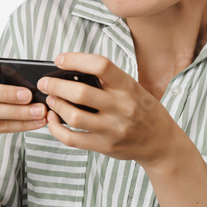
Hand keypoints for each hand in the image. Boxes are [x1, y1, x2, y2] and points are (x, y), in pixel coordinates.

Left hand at [35, 52, 180, 167]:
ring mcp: (113, 129)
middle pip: (80, 93)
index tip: (60, 60)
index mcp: (129, 87)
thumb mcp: (134, 89)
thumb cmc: (144, 111)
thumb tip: (71, 73)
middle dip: (56, 85)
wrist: (161, 143)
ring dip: (56, 106)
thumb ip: (109, 82)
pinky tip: (54, 120)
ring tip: (51, 100)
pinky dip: (56, 129)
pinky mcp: (105, 146)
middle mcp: (122, 107)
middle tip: (45, 82)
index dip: (76, 59)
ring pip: (73, 117)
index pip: (101, 65)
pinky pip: (72, 139)